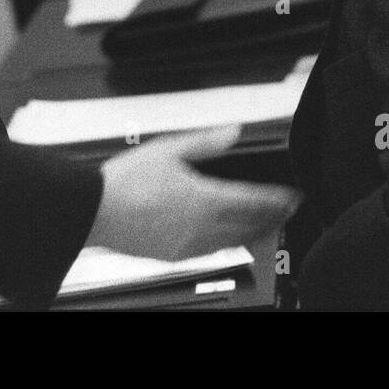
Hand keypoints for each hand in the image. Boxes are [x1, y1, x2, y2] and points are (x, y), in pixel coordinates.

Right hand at [83, 124, 301, 260]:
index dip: (278, 199)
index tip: (293, 197)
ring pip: (232, 242)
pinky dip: (227, 243)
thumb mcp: (168, 148)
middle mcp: (200, 227)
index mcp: (203, 199)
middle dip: (272, 218)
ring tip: (264, 224)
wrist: (94, 211)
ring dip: (253, 232)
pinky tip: (226, 237)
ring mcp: (187, 245)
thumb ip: (205, 142)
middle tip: (287, 211)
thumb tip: (233, 132)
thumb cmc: (124, 181)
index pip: (253, 201)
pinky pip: (211, 252)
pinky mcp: (173, 255)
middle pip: (249, 226)